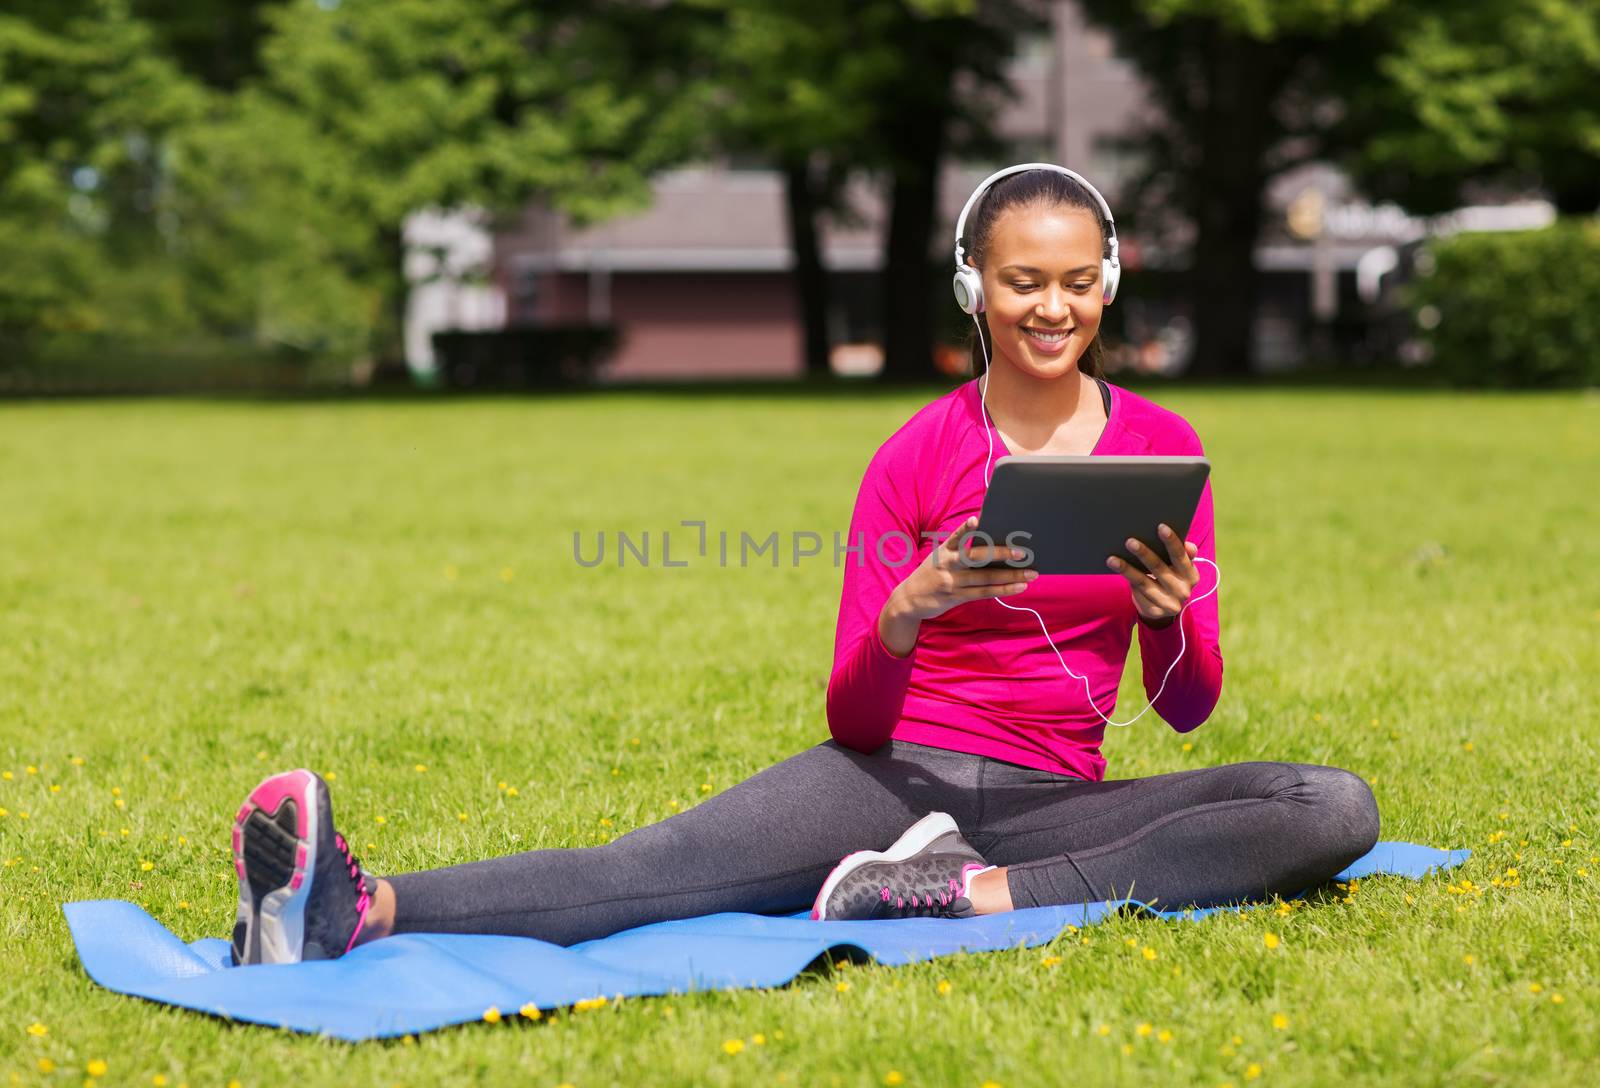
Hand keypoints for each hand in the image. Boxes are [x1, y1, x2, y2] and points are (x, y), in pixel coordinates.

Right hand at [892, 516, 1037, 623]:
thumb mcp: (938, 558)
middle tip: (1022, 552)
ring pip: (986, 578)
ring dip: (1011, 576)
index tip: (976, 520)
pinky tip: (1018, 586)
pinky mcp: (956, 597)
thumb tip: (992, 549)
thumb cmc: (930, 574)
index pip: (956, 536)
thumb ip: (960, 551)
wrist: (908, 599)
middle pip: (976, 557)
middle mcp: (947, 564)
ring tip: (1031, 573)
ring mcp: (952, 582)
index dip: (966, 529)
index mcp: (943, 551)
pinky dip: (1003, 589)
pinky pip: (984, 593)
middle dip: (1001, 554)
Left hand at [1106, 523, 1198, 626]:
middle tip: (1130, 541)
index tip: (1161, 527)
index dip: (1172, 542)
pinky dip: (1127, 580)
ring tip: (1113, 559)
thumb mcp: (1179, 567)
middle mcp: (1183, 591)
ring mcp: (1168, 603)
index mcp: (1191, 576)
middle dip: (1144, 554)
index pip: (1181, 556)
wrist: (1165, 608)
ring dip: (1127, 569)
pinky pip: (1137, 592)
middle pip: (1159, 568)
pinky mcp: (1154, 610)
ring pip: (1143, 582)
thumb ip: (1183, 555)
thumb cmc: (1170, 578)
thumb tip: (1188, 545)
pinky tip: (1116, 569)